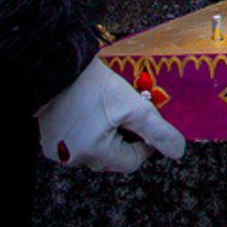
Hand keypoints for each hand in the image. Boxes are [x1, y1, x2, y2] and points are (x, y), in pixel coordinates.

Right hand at [36, 59, 185, 172]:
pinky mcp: (48, 138)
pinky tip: (92, 110)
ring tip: (111, 109)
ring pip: (95, 149)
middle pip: (112, 156)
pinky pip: (77, 142)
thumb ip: (157, 130)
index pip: (131, 162)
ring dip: (108, 134)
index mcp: (92, 154)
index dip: (146, 143)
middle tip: (129, 112)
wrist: (55, 64)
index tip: (148, 122)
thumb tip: (178, 151)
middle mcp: (71, 159)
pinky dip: (90, 131)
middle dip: (126, 137)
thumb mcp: (133, 105)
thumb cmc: (92, 84)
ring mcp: (56, 150)